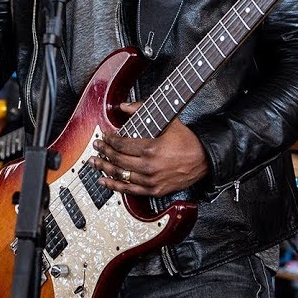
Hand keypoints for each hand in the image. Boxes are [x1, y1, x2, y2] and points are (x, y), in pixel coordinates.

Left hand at [89, 101, 209, 196]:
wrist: (202, 160)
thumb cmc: (186, 140)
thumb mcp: (168, 120)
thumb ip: (142, 110)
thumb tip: (123, 106)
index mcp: (150, 149)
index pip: (121, 144)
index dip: (109, 140)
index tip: (104, 136)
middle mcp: (148, 167)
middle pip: (117, 160)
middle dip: (103, 152)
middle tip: (96, 146)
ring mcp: (150, 181)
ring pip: (120, 176)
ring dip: (104, 168)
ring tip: (94, 162)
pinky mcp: (154, 190)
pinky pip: (129, 190)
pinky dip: (114, 186)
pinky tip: (104, 181)